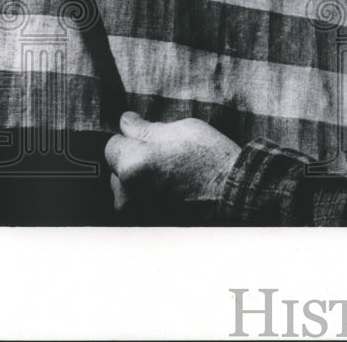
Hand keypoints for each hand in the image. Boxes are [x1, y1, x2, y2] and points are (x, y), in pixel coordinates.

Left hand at [104, 111, 241, 213]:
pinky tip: (171, 189)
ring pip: (126, 187)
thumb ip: (146, 127)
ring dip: (140, 179)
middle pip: (116, 167)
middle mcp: (126, 193)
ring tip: (171, 175)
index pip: (112, 144)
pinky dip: (148, 195)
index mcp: (131, 164)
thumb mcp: (181, 130)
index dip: (132, 137)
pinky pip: (137, 202)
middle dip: (134, 159)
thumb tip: (125, 121)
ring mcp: (135, 212)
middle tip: (166, 157)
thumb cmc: (211, 160)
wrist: (233, 195)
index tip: (149, 138)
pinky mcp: (144, 224)